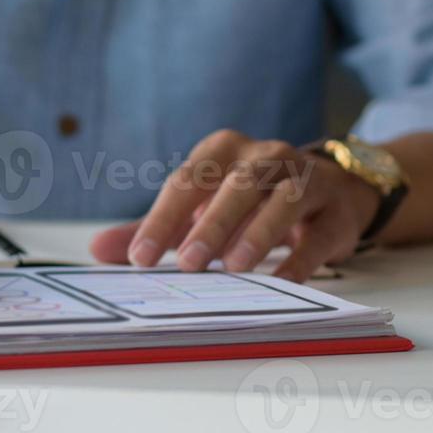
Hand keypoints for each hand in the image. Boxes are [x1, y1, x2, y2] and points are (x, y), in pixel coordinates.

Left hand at [89, 131, 381, 282]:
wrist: (330, 192)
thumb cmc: (251, 200)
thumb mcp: (200, 207)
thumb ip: (153, 228)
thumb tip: (97, 251)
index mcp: (223, 151)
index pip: (186, 181)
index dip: (161, 219)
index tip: (137, 258)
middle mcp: (266, 156)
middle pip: (236, 185)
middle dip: (210, 223)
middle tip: (186, 263)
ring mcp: (306, 179)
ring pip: (283, 199)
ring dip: (258, 233)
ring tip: (234, 268)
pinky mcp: (335, 211)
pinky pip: (318, 234)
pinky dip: (301, 258)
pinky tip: (284, 281)